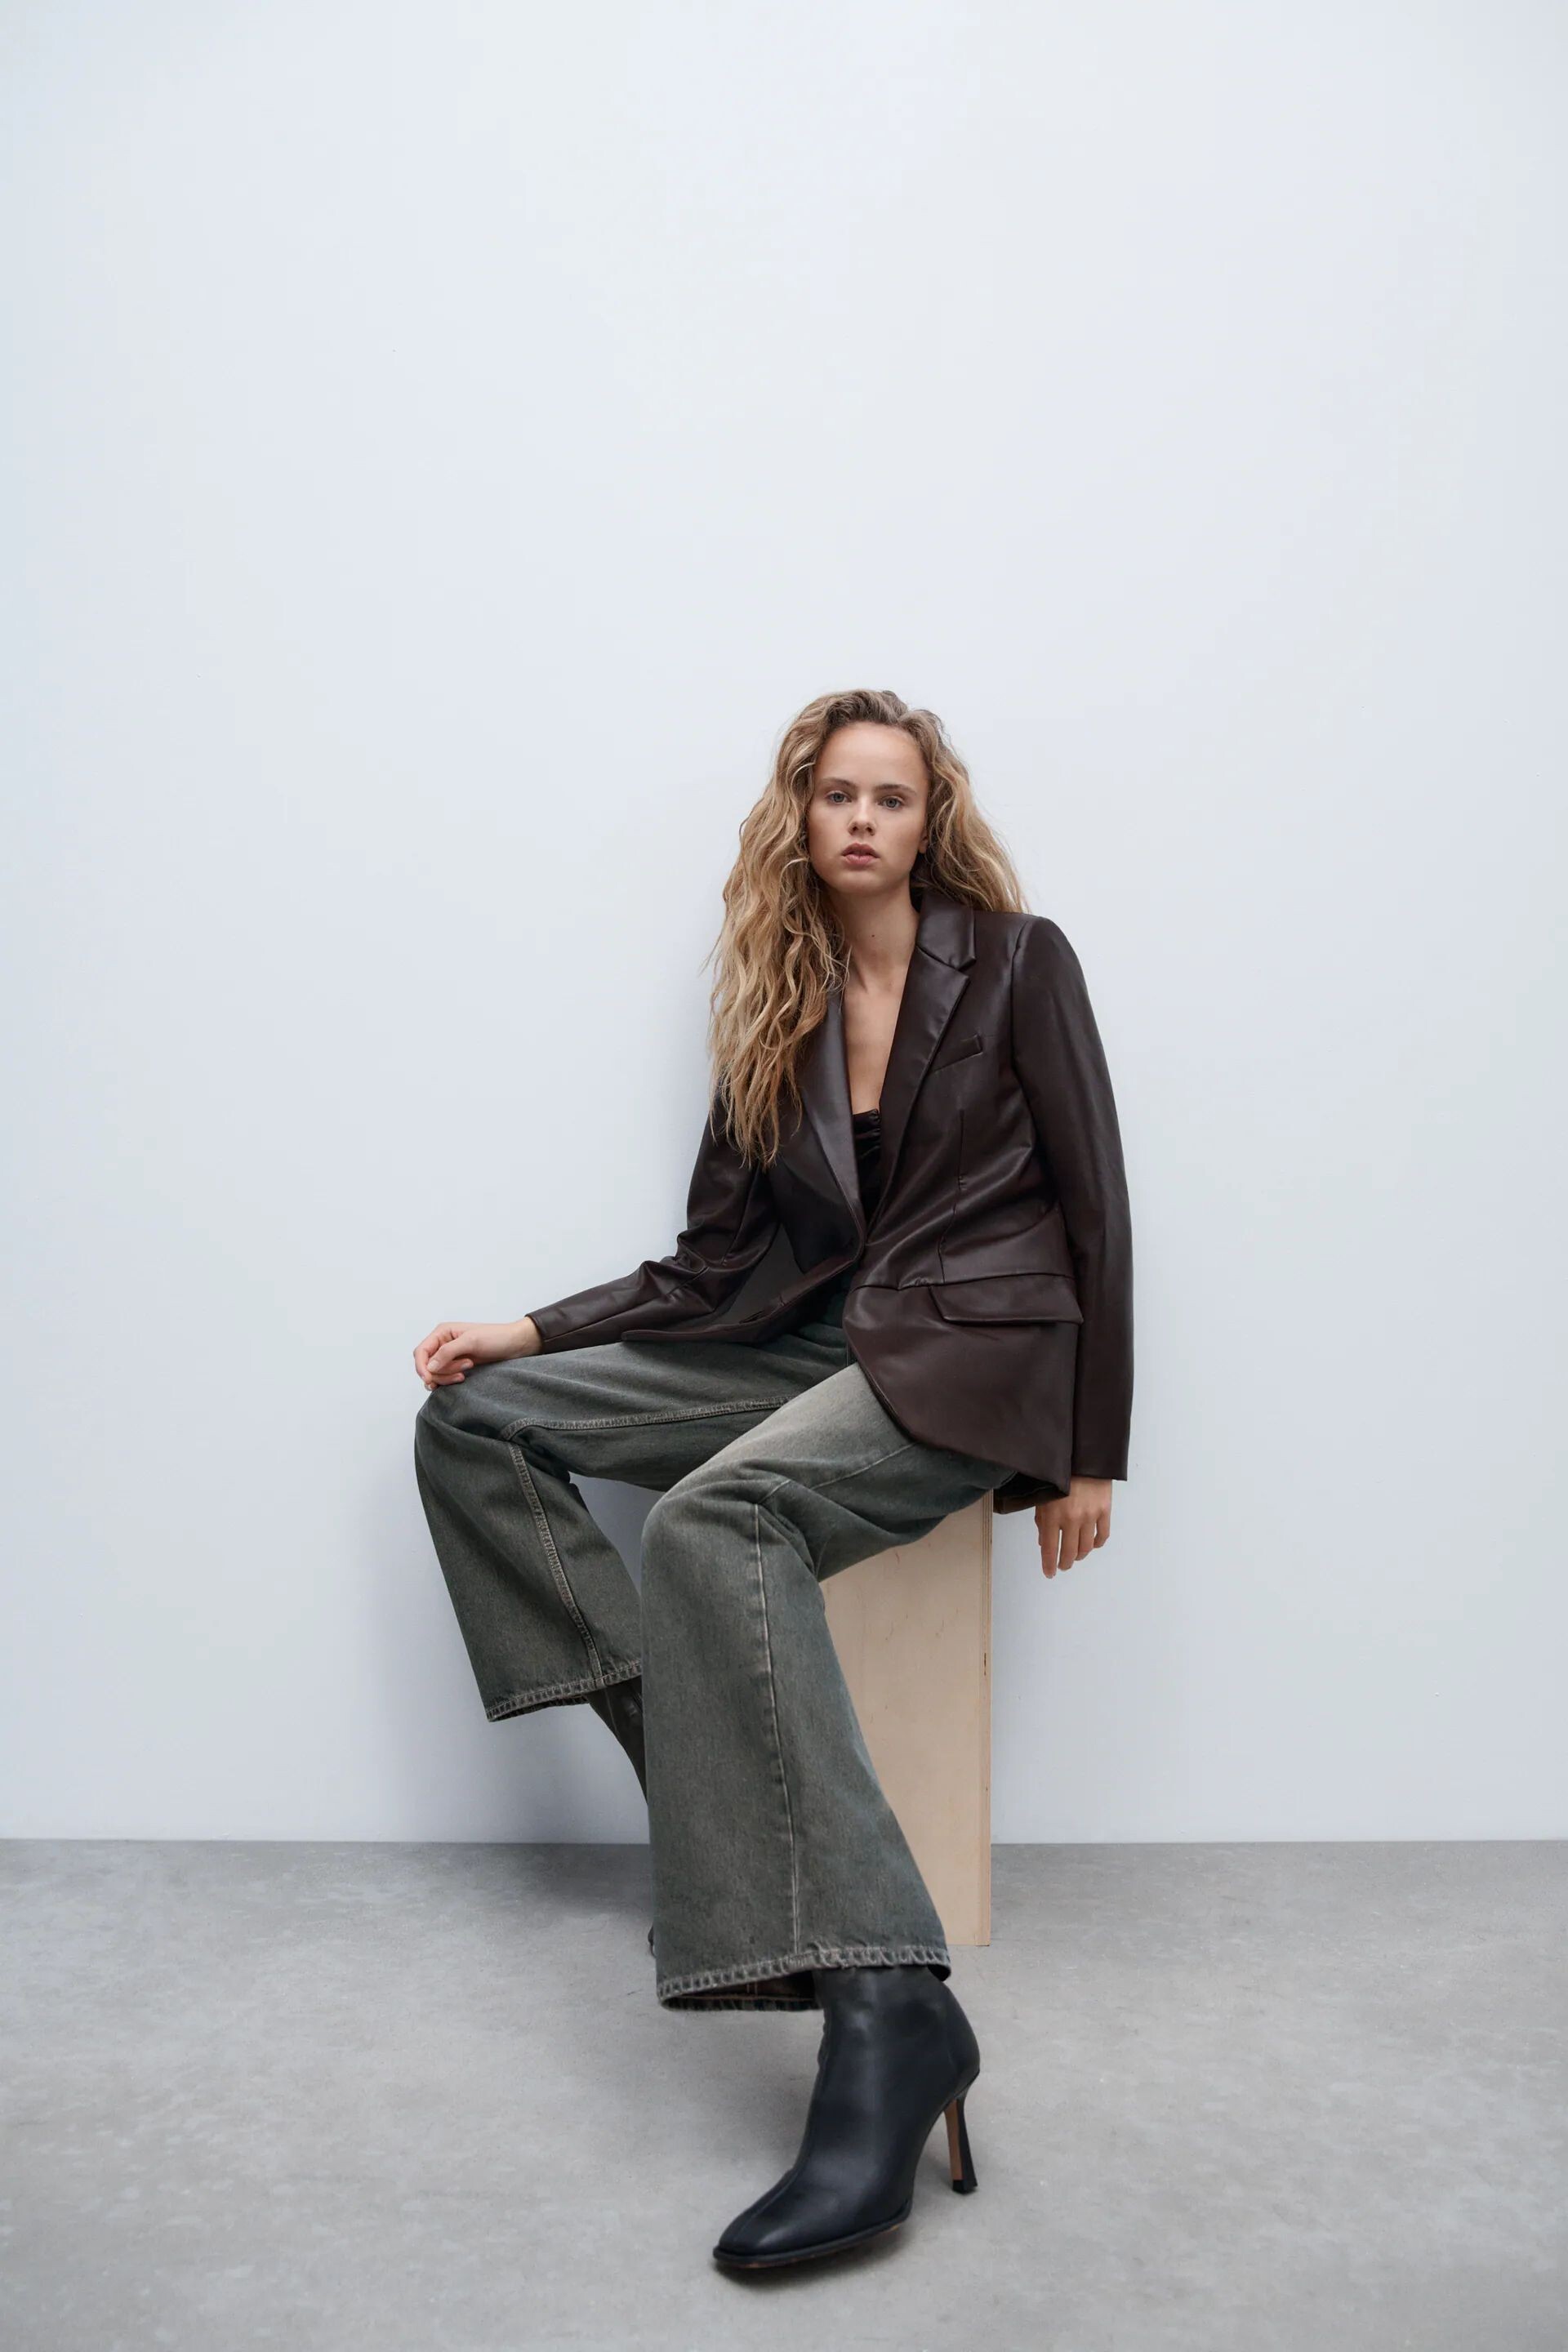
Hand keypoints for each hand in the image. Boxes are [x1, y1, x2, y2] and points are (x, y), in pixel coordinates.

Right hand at [413, 1316, 540, 1388]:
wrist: (514, 1345)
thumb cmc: (496, 1337)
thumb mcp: (471, 1341)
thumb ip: (448, 1353)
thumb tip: (429, 1366)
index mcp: (442, 1332)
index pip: (421, 1351)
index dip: (421, 1367)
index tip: (429, 1379)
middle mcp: (442, 1343)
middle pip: (427, 1365)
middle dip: (441, 1372)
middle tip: (463, 1369)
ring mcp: (449, 1356)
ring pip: (435, 1373)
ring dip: (448, 1376)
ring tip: (468, 1369)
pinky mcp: (456, 1366)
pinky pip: (444, 1377)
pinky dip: (450, 1380)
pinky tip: (462, 1378)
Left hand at [1034, 1478, 1112, 1577]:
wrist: (1083, 1456)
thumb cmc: (1059, 1474)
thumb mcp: (1043, 1496)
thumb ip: (1041, 1520)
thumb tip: (1043, 1542)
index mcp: (1052, 1515)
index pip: (1049, 1549)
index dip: (1049, 1565)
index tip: (1049, 1573)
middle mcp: (1071, 1519)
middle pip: (1069, 1552)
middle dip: (1064, 1563)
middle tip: (1062, 1565)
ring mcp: (1090, 1516)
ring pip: (1086, 1547)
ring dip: (1080, 1555)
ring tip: (1075, 1555)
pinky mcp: (1105, 1511)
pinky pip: (1102, 1535)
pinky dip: (1097, 1544)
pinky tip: (1092, 1544)